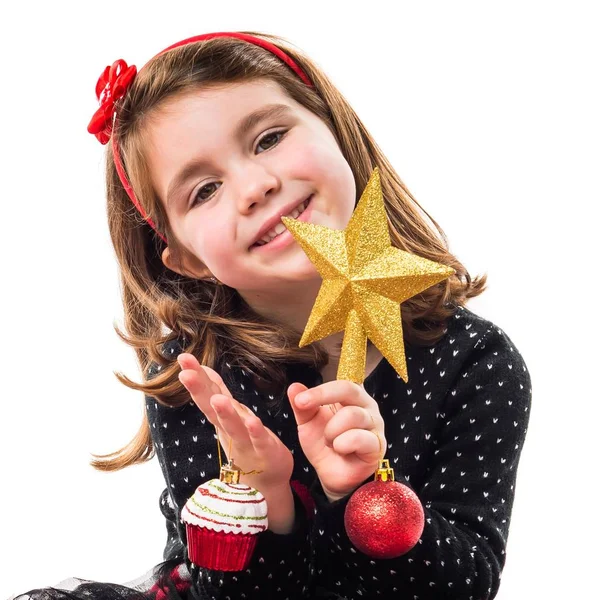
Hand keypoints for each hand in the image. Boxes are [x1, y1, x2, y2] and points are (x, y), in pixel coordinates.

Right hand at [177, 353, 293, 493]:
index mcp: (223, 416)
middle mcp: (229, 428)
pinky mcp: (265, 452)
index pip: (208, 392)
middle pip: (213, 408)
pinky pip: (260, 441)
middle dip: (199, 390)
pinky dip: (255, 432)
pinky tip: (252, 422)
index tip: (183, 357)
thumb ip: (217, 391)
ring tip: (217, 399)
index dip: (196, 375)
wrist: (267, 479)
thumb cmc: (246, 440)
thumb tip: (202, 368)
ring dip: (225, 413)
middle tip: (185, 374)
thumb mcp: (230, 412)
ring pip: (233, 426)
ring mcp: (246, 441)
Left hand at [289, 380, 385, 502]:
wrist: (330, 475)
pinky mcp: (377, 445)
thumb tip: (294, 387)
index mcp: (351, 397)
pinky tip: (340, 450)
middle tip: (303, 406)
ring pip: (352, 415)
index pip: (341, 383)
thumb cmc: (323, 444)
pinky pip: (359, 438)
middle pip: (349, 390)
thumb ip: (302, 406)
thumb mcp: (308, 423)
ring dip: (331, 431)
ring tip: (329, 441)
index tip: (299, 400)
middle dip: (323, 397)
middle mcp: (367, 406)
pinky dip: (342, 444)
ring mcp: (375, 425)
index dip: (320, 389)